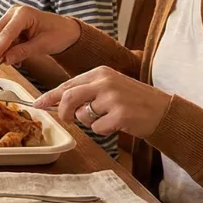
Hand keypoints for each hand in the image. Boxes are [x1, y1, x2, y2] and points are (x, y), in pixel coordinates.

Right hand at [0, 5, 81, 66]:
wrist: (66, 30)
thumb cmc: (59, 34)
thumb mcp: (43, 45)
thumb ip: (23, 52)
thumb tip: (6, 60)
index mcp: (24, 13)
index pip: (6, 32)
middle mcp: (14, 12)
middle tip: (0, 63)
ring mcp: (11, 17)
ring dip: (1, 50)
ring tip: (13, 61)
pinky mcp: (10, 24)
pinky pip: (2, 37)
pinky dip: (5, 48)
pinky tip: (14, 56)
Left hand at [36, 65, 170, 138]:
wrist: (164, 111)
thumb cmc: (134, 101)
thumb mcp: (110, 87)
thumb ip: (86, 91)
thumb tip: (57, 101)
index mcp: (100, 72)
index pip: (68, 84)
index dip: (50, 96)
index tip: (37, 104)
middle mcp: (105, 82)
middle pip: (69, 97)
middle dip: (63, 111)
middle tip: (67, 119)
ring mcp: (113, 98)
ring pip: (83, 115)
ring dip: (90, 122)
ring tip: (107, 118)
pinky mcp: (120, 115)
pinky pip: (97, 128)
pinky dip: (103, 130)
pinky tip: (117, 125)